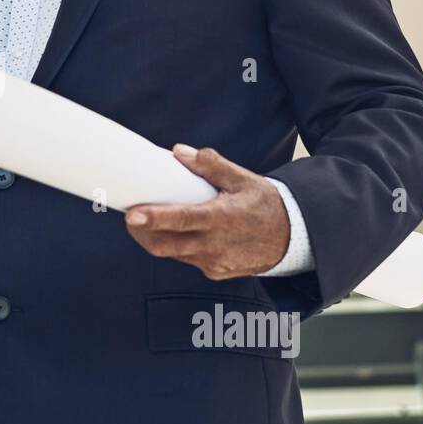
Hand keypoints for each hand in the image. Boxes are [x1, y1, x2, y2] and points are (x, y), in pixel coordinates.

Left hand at [124, 144, 290, 279]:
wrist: (292, 238)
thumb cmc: (265, 204)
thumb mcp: (242, 179)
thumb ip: (210, 165)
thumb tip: (178, 152)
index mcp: (221, 219)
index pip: (181, 220)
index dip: (154, 218)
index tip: (132, 214)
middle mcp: (215, 245)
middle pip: (165, 245)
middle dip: (141, 233)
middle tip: (130, 215)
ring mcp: (214, 262)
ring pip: (173, 253)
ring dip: (157, 239)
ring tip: (147, 221)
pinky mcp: (215, 272)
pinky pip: (187, 259)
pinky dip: (177, 246)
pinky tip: (176, 233)